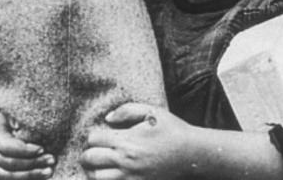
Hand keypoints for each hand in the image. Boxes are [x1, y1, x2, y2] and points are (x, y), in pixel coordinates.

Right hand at [0, 112, 55, 179]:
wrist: (8, 123)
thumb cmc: (17, 116)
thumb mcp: (18, 113)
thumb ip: (21, 119)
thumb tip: (23, 127)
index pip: (7, 147)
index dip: (25, 150)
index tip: (42, 148)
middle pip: (9, 164)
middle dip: (32, 164)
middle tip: (52, 160)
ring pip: (7, 176)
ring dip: (30, 176)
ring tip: (49, 171)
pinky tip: (37, 178)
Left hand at [81, 103, 195, 179]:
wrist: (193, 155)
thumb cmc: (172, 130)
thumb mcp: (152, 112)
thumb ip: (127, 110)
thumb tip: (107, 119)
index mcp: (126, 140)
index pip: (93, 139)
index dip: (95, 137)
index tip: (103, 137)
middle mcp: (125, 160)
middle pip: (89, 159)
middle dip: (89, 154)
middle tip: (97, 152)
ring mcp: (130, 177)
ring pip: (96, 178)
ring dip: (94, 171)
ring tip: (101, 166)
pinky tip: (112, 176)